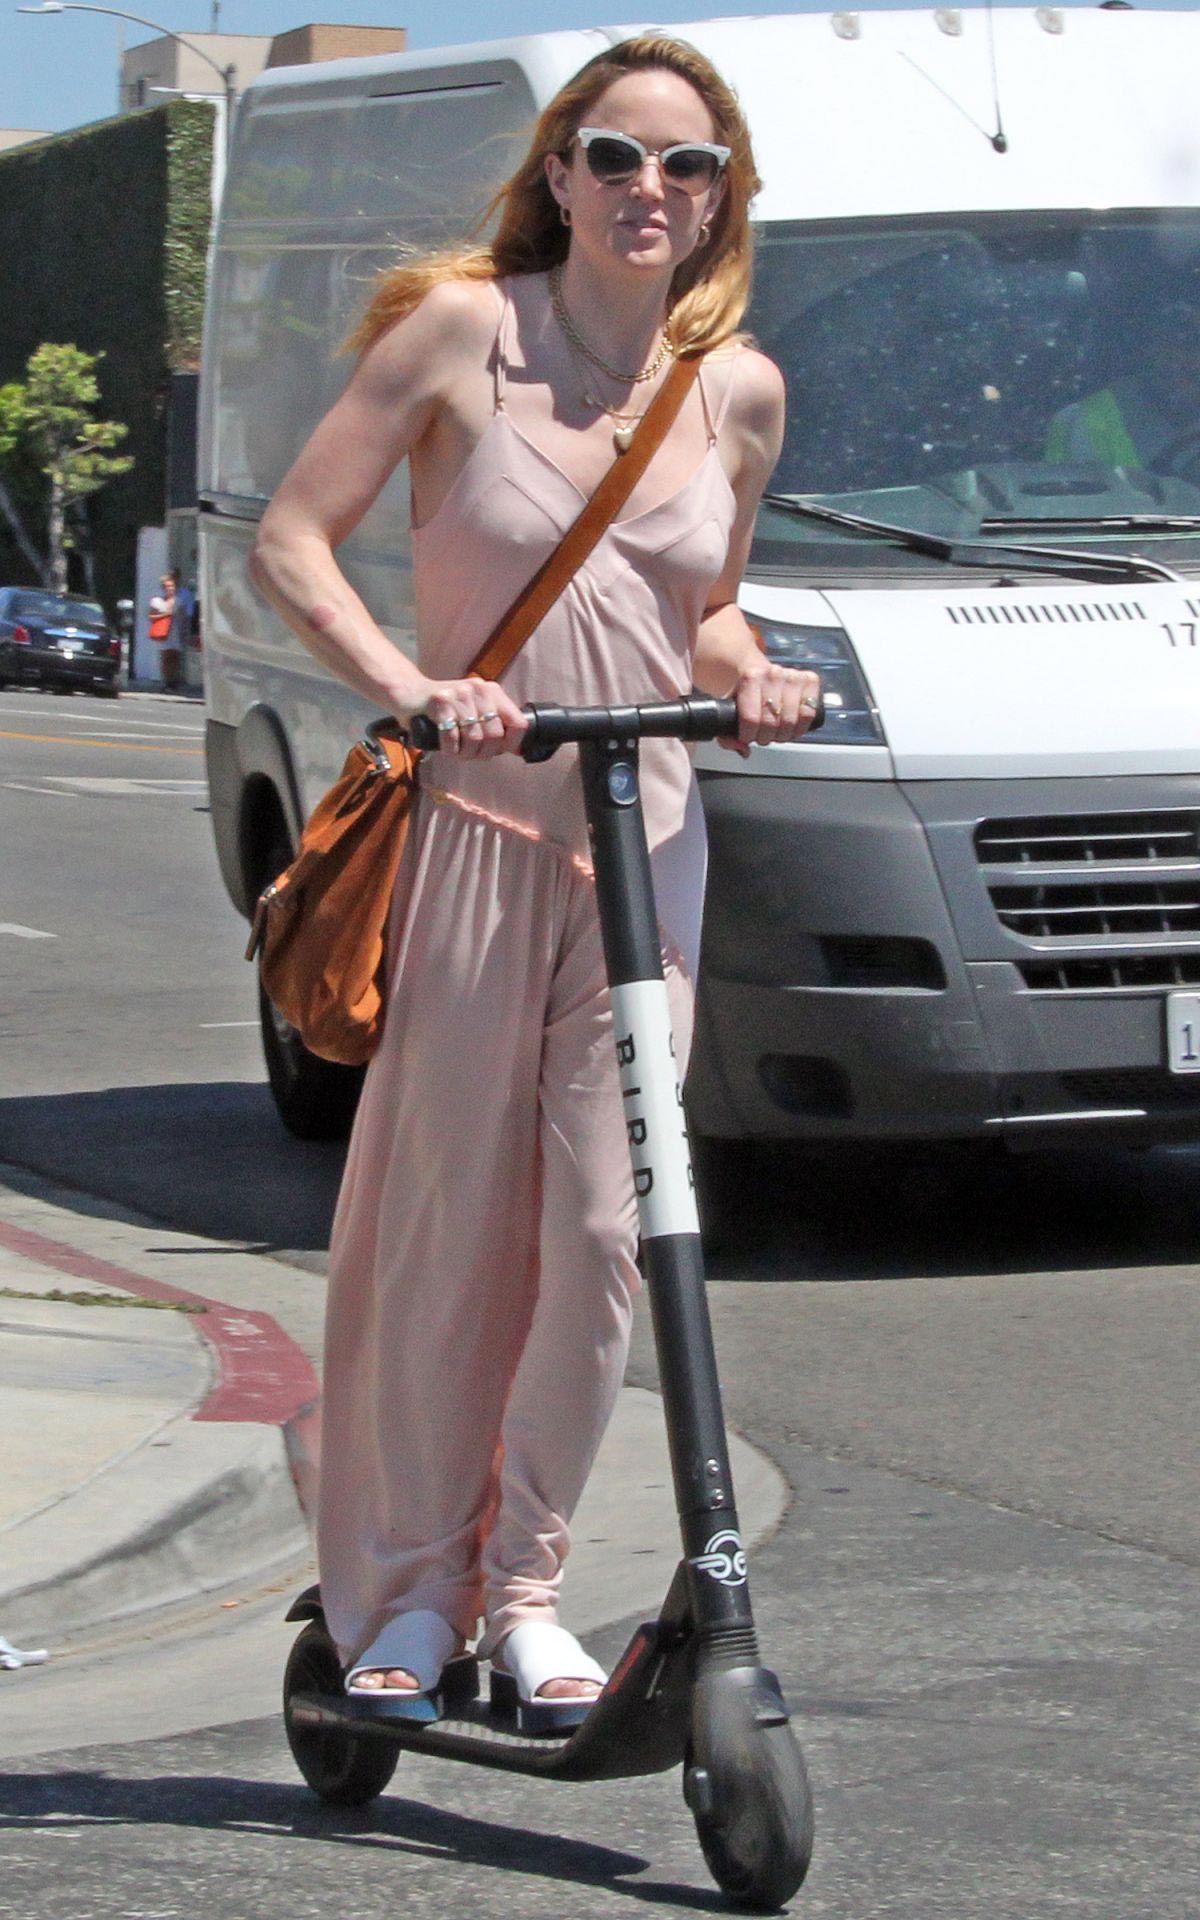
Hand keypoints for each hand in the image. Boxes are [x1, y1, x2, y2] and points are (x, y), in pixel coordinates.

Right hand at [401, 676, 528, 757]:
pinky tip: (447, 749)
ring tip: (459, 753)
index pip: (518, 723)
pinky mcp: (439, 701)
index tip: (499, 751)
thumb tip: (517, 749)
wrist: (409, 693)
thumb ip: (495, 726)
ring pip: (475, 738)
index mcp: (492, 692)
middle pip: (495, 735)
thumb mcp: (474, 712)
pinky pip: (452, 736)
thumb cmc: (445, 709)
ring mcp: (459, 694)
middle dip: (484, 753)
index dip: (511, 744)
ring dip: (466, 754)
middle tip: (471, 755)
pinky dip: (450, 749)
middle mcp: (479, 689)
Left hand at [718, 662, 821, 757]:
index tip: (747, 736)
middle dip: (766, 737)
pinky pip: (809, 713)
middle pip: (772, 723)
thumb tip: (744, 749)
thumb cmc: (743, 691)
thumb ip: (727, 734)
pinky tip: (793, 726)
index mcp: (750, 677)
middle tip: (762, 735)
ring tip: (777, 732)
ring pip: (791, 721)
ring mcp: (793, 676)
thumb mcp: (727, 708)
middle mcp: (773, 674)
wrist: (758, 670)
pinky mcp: (810, 680)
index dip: (749, 735)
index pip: (751, 719)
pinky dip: (801, 726)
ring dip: (783, 734)